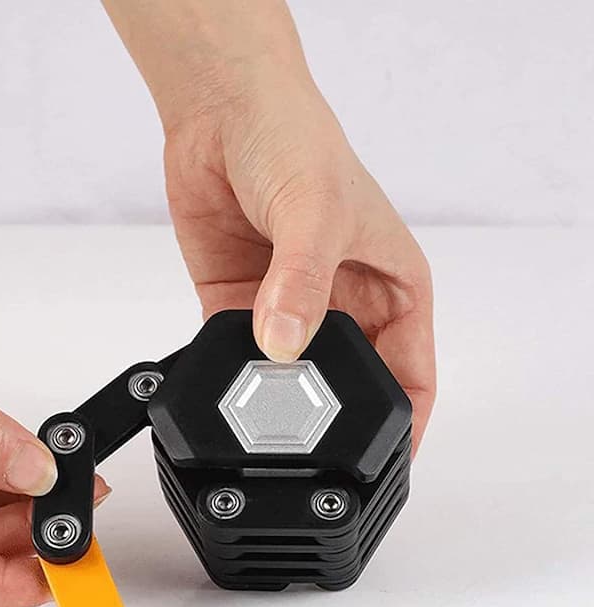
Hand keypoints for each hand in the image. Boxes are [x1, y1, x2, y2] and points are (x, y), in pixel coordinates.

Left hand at [164, 80, 435, 451]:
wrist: (224, 113)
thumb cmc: (296, 141)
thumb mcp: (319, 213)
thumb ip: (303, 284)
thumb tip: (284, 347)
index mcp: (392, 289)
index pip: (411, 374)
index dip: (404, 423)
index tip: (384, 464)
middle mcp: (345, 306)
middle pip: (349, 386)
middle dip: (334, 417)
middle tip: (311, 441)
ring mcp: (290, 310)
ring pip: (290, 379)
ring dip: (276, 398)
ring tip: (261, 412)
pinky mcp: (239, 307)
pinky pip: (237, 358)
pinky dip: (230, 375)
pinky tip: (223, 384)